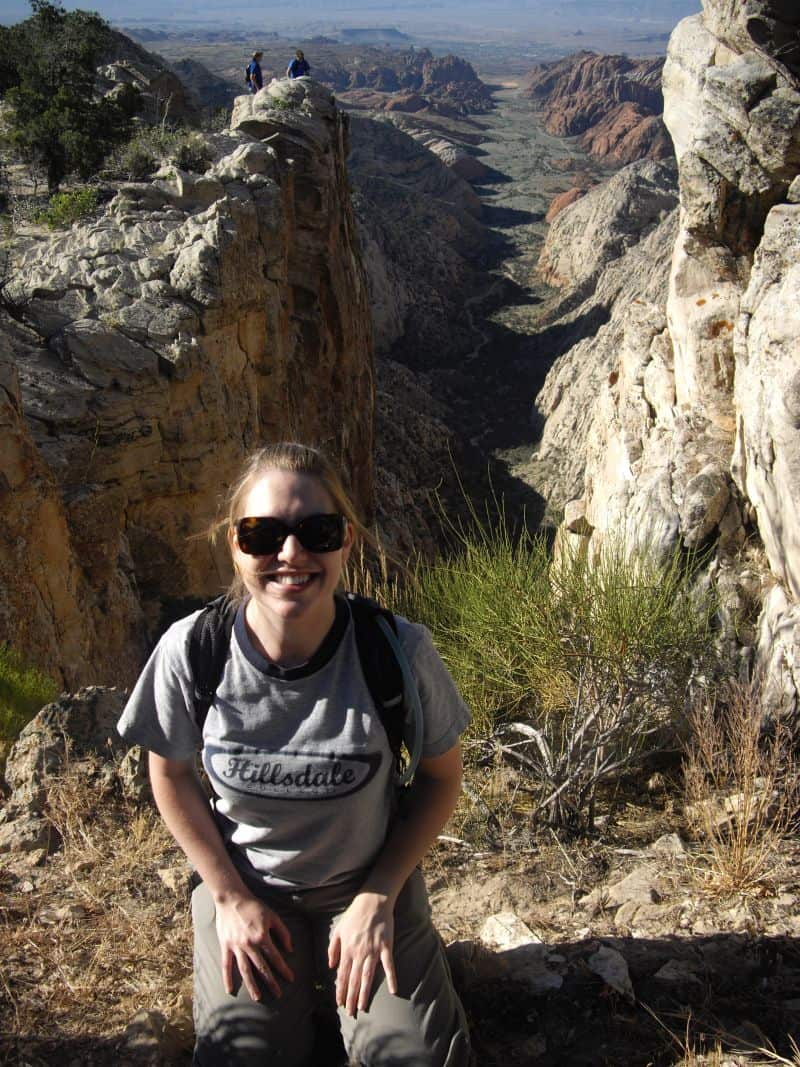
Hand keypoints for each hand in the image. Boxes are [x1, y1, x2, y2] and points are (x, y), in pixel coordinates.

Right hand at [215, 891, 294, 1000]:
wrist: (231, 898)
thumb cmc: (254, 906)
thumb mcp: (272, 916)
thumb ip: (283, 932)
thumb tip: (290, 948)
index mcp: (262, 937)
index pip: (276, 958)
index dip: (284, 969)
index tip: (291, 979)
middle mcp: (250, 944)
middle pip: (262, 968)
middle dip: (271, 982)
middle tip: (278, 994)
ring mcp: (236, 946)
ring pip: (245, 970)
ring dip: (252, 985)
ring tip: (258, 998)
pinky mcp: (225, 946)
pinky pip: (226, 965)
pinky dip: (227, 978)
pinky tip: (230, 990)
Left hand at [328, 891, 397, 1015]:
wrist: (372, 900)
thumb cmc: (354, 914)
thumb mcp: (338, 929)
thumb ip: (333, 948)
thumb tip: (330, 966)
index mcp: (347, 949)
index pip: (342, 975)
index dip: (341, 990)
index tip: (339, 1003)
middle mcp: (359, 952)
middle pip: (354, 979)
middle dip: (351, 997)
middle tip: (350, 1013)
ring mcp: (374, 950)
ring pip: (368, 976)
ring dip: (365, 993)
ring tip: (362, 1007)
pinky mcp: (386, 946)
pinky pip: (389, 965)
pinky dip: (391, 978)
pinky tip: (393, 991)